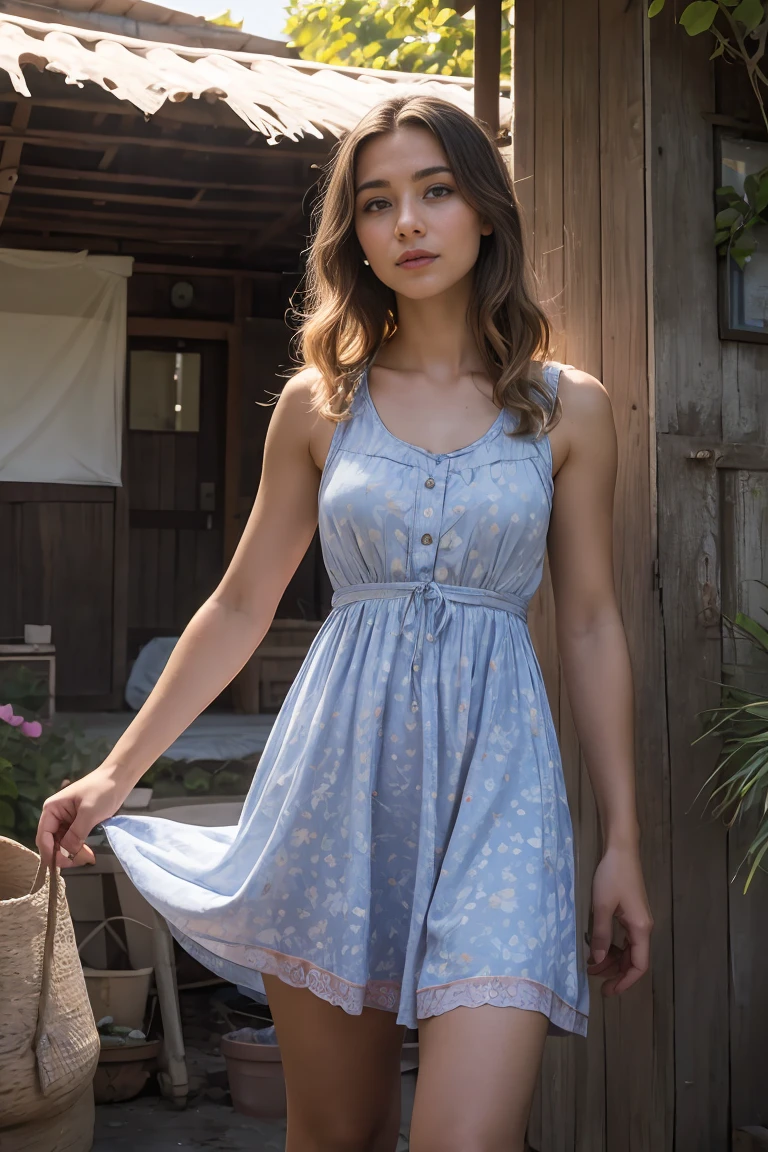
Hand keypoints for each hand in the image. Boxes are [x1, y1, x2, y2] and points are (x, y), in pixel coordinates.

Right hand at [36, 766, 128, 868]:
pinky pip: (72, 841)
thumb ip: (76, 834)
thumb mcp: (89, 812)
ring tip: (87, 858)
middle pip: (52, 843)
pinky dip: (78, 849)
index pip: (44, 836)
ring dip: (71, 853)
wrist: (119, 778)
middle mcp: (55, 816)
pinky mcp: (77, 824)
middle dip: (63, 854)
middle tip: (80, 862)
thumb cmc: (102, 790)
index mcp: (51, 809)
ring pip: (62, 844)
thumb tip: (65, 854)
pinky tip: (88, 854)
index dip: (50, 853)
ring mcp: (66, 820)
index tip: (62, 865)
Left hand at [586, 844, 652, 995]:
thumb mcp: (602, 906)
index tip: (608, 991)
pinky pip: (625, 938)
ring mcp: (638, 920)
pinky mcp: (631, 913)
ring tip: (592, 964)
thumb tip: (598, 961)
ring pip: (629, 949)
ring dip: (613, 959)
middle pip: (634, 960)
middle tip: (593, 978)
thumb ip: (601, 935)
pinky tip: (598, 946)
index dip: (624, 981)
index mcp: (640, 929)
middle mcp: (643, 928)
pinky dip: (613, 946)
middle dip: (615, 972)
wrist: (621, 850)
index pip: (639, 966)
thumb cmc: (612, 876)